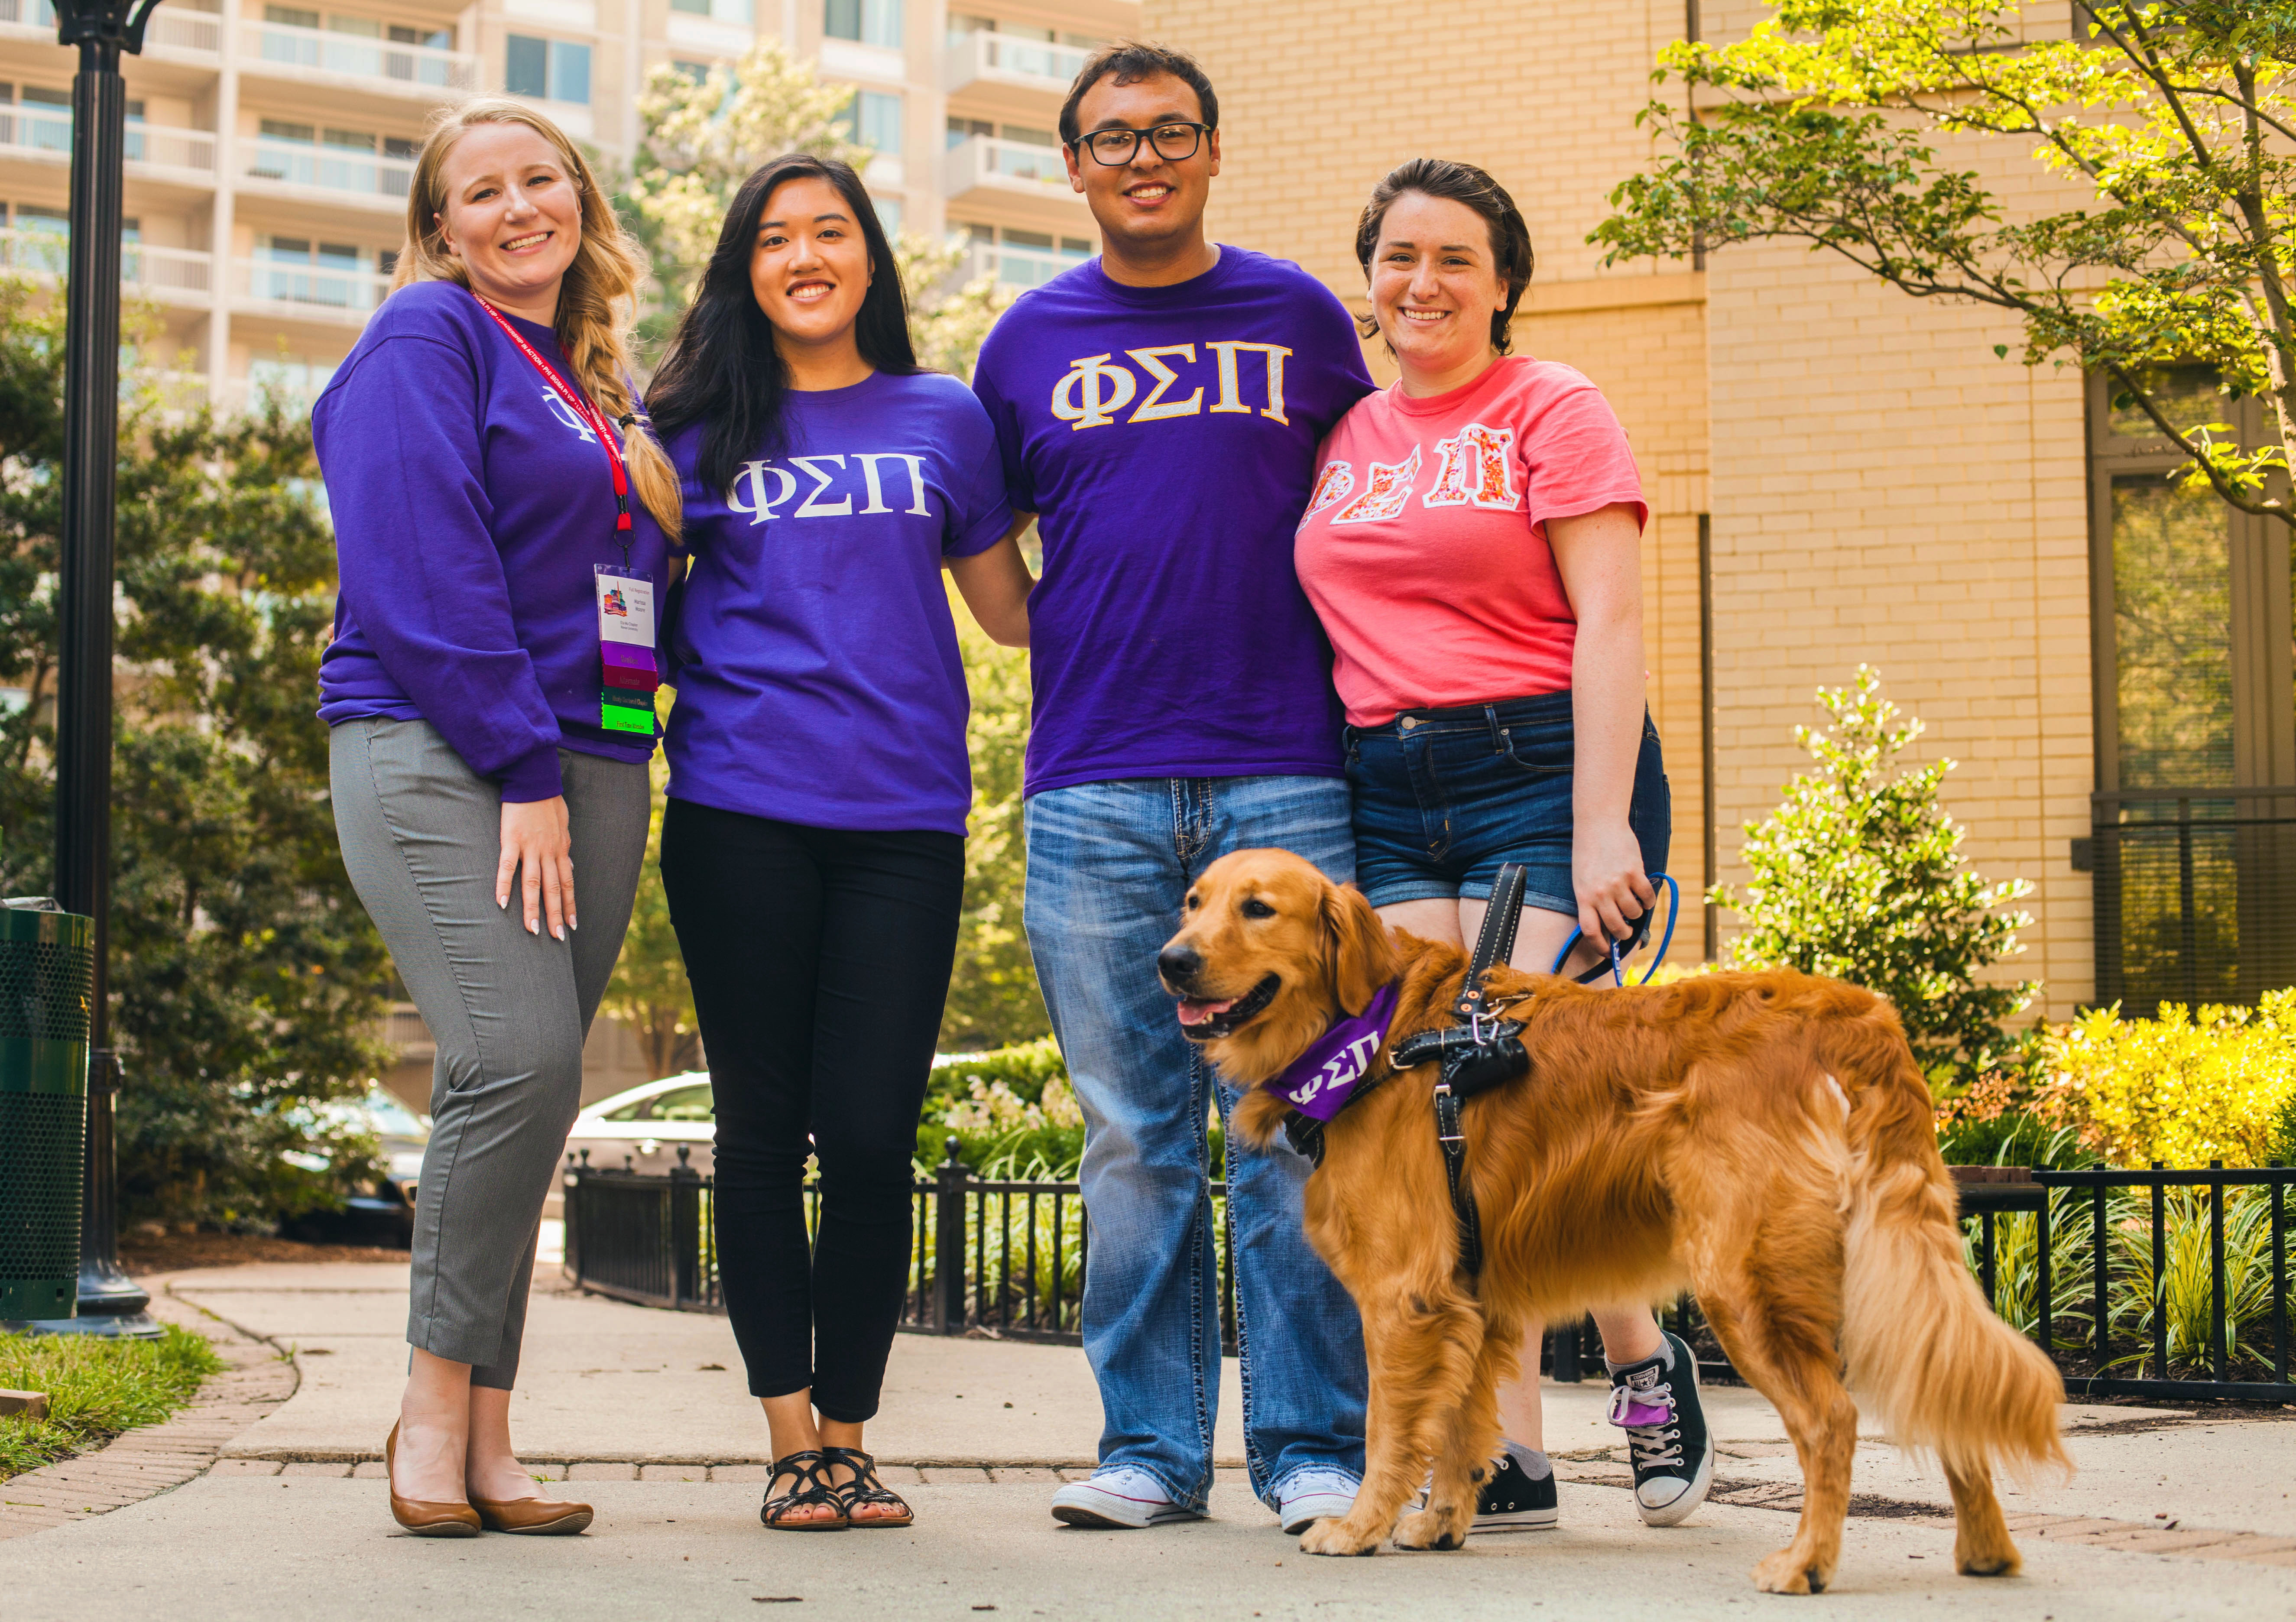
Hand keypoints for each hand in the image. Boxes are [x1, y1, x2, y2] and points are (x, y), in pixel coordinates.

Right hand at [497, 796, 573, 939]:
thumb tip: (569, 867)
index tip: (573, 925)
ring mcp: (530, 847)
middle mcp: (548, 852)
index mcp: (561, 850)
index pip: (568, 883)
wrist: (534, 781)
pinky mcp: (511, 840)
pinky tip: (501, 903)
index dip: (570, 905)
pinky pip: (507, 866)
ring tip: (532, 929)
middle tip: (557, 937)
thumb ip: (565, 849)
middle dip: (556, 914)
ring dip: (533, 907)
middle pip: (553, 889)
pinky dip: (503, 885)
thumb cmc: (549, 803)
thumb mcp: (564, 827)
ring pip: (533, 883)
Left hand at [1571, 821, 1654, 959]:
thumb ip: (1592, 902)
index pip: (1591, 931)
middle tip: (1626, 931)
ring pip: (1634, 913)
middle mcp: (1600, 893)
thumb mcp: (1581, 880)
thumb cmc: (1588, 853)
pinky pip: (1647, 896)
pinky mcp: (1635, 872)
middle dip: (1623, 934)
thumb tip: (1607, 926)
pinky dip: (1649, 900)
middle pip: (1616, 926)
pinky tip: (1645, 895)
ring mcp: (1618, 883)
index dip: (1600, 947)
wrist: (1598, 824)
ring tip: (1633, 906)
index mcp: (1583, 897)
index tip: (1608, 953)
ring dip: (1636, 914)